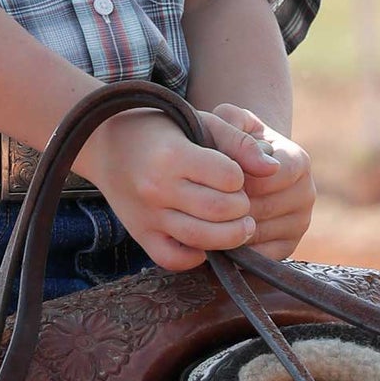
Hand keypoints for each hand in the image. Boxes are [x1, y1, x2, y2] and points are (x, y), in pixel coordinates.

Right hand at [74, 106, 277, 271]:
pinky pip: (174, 259)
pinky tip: (205, 240)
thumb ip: (238, 141)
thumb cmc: (160, 129)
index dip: (240, 176)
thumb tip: (273, 169)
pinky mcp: (141, 234)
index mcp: (172, 155)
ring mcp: (147, 215)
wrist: (106, 143)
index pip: (229, 177)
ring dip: (231, 236)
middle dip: (242, 208)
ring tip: (238, 224)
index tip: (234, 173)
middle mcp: (157, 188)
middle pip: (220, 211)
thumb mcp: (199, 121)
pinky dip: (197, 256)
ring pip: (203, 240)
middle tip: (241, 202)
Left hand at [208, 104, 313, 259]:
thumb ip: (236, 133)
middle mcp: (306, 193)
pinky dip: (234, 248)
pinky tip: (215, 232)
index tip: (214, 175)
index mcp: (298, 160)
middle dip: (228, 205)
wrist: (234, 162)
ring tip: (204, 215)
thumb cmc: (226, 138)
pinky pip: (258, 256)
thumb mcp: (226, 123)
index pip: (270, 179)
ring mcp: (300, 223)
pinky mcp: (288, 247)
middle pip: (262, 209)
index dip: (237, 179)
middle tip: (201, 199)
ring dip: (227, 227)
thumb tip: (267, 166)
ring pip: (258, 234)